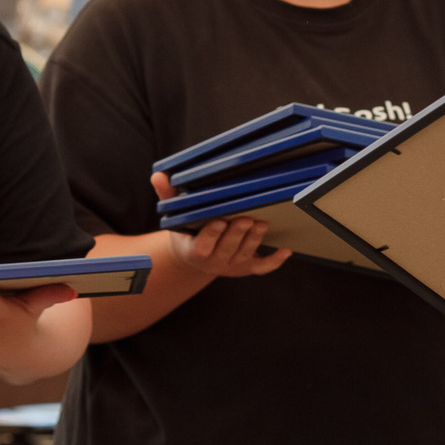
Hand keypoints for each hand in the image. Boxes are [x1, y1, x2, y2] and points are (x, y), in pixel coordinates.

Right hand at [152, 171, 290, 277]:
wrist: (195, 258)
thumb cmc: (187, 231)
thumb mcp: (175, 216)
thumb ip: (168, 196)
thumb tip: (158, 176)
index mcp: (194, 250)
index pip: (202, 246)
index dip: (211, 235)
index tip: (218, 220)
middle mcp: (213, 261)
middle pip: (227, 250)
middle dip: (237, 235)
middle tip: (246, 219)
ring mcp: (232, 266)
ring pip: (245, 255)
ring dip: (254, 241)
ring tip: (261, 224)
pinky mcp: (247, 268)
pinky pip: (262, 267)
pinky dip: (274, 261)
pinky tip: (286, 250)